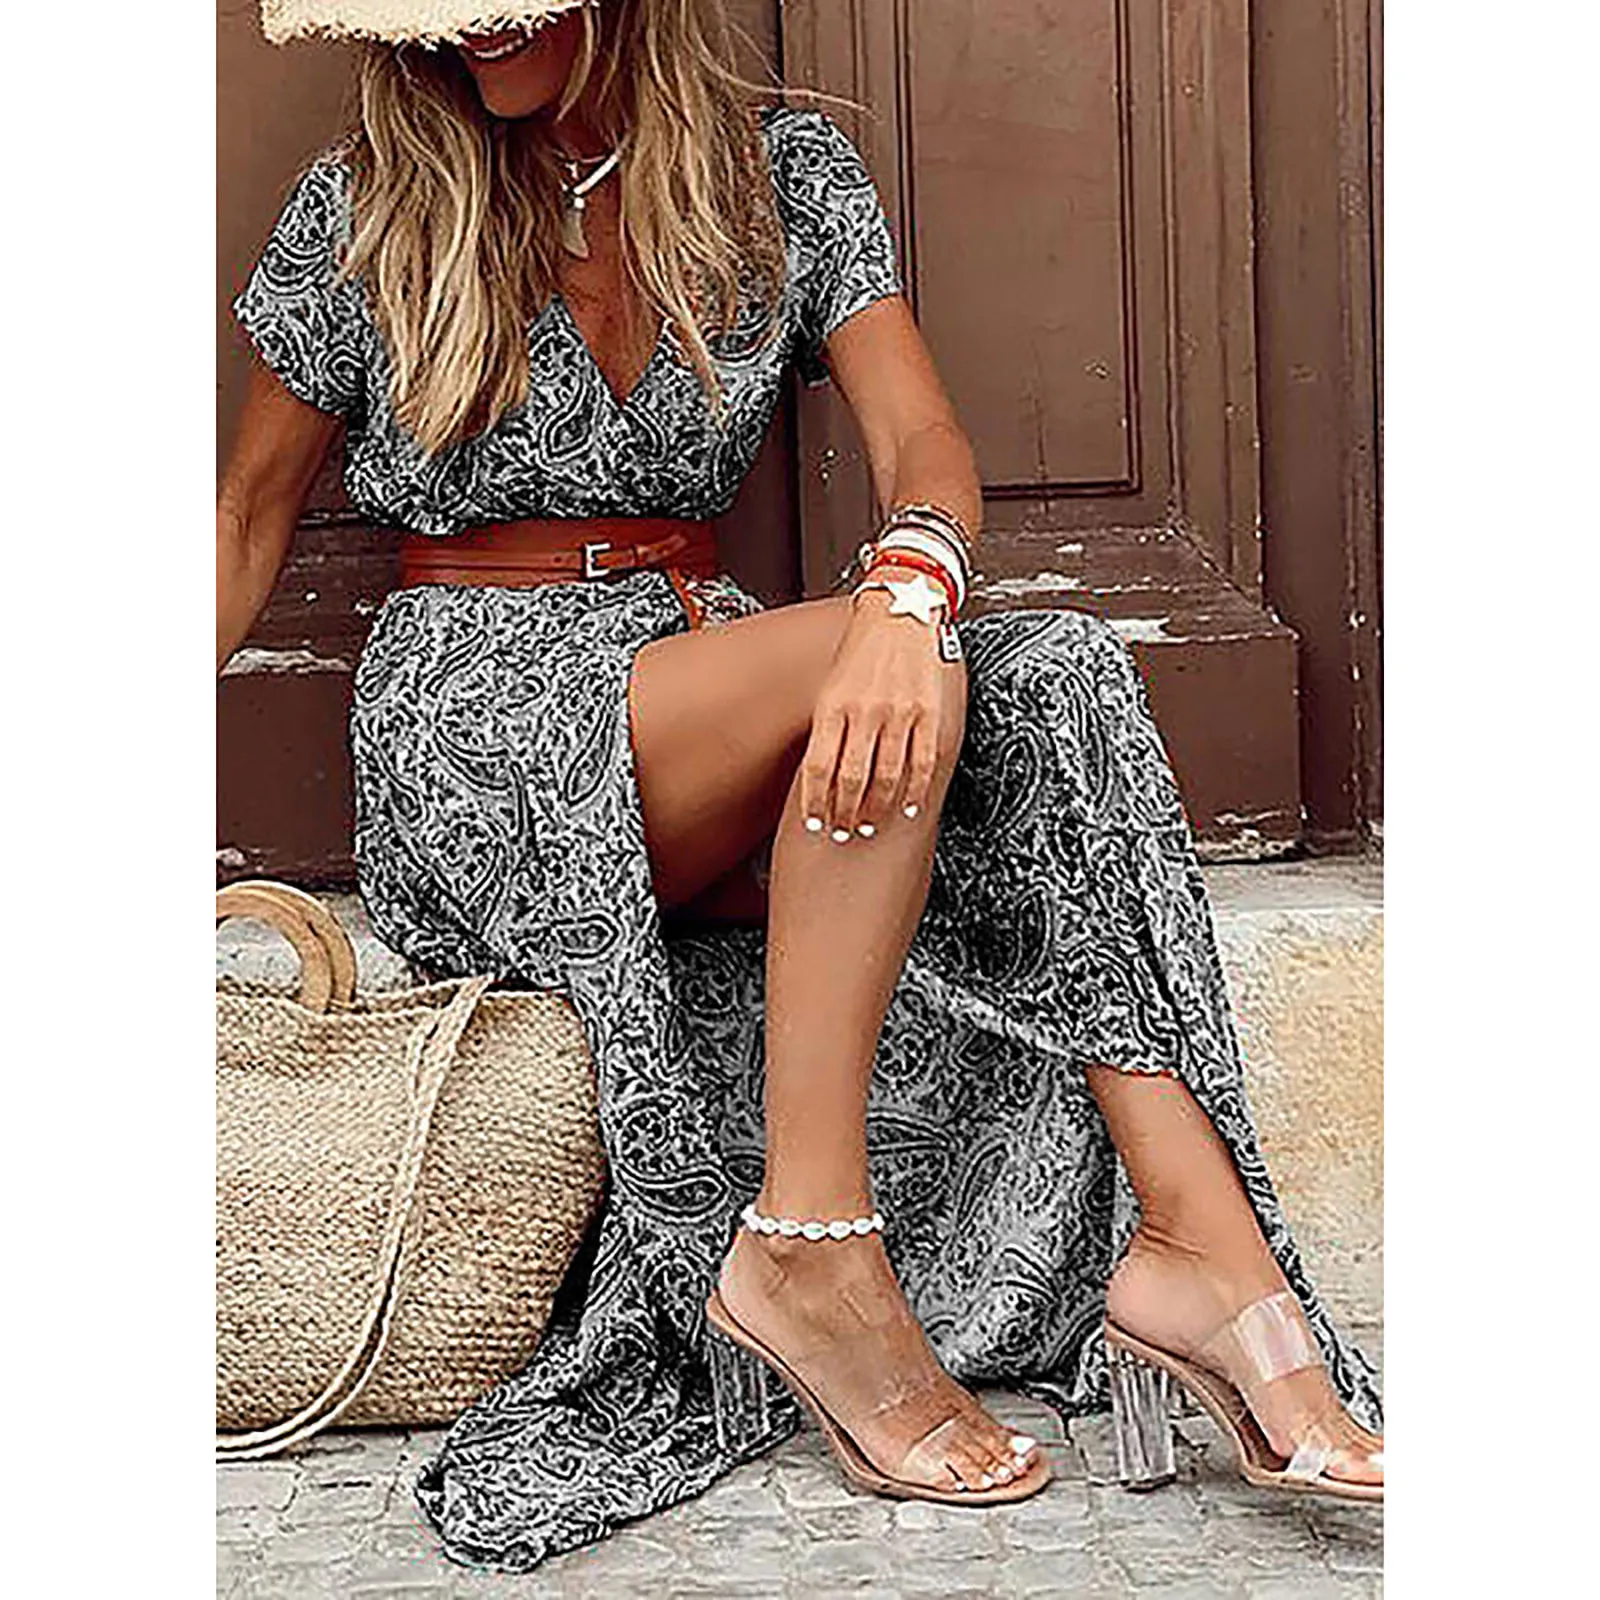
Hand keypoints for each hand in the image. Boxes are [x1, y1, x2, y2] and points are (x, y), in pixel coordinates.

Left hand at [798, 577, 963, 838]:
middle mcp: (864, 710)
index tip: (815, 823)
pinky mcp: (929, 712)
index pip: (819, 767)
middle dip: (846, 814)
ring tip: (870, 825)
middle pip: (851, 779)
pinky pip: (922, 762)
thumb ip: (827, 726)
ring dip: (877, 809)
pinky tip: (907, 807)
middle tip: (844, 832)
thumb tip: (820, 775)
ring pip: (886, 777)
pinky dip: (914, 791)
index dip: (816, 803)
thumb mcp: (831, 685)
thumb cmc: (863, 650)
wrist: (902, 612)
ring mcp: (899, 712)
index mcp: (833, 704)